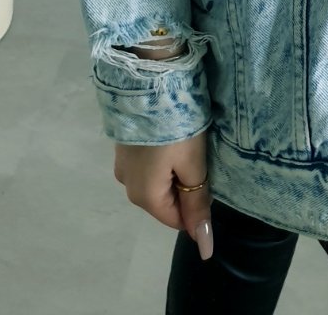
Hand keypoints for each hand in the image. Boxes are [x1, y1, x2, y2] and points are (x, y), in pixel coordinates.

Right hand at [113, 131, 213, 259]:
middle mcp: (127, 185)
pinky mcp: (122, 146)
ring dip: (172, 170)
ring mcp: (121, 165)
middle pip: (164, 201)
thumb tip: (203, 248)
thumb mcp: (193, 164)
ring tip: (184, 142)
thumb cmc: (176, 124)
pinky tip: (169, 136)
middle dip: (184, 186)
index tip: (206, 175)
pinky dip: (161, 157)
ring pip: (155, 181)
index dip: (196, 204)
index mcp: (144, 196)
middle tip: (196, 155)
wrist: (149, 79)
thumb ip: (197, 205)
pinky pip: (146, 164)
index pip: (176, 220)